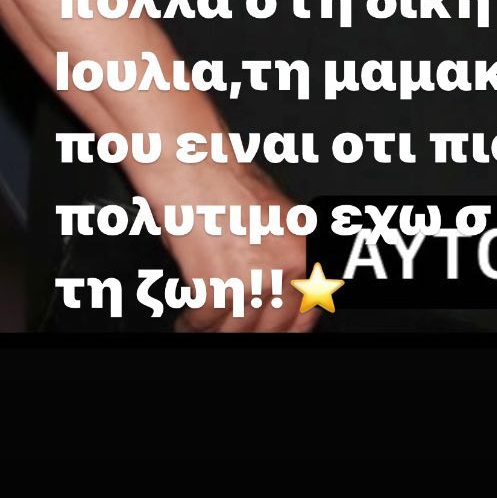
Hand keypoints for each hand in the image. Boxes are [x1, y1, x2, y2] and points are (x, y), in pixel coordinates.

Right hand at [163, 172, 319, 336]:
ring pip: (236, 330)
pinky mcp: (217, 290)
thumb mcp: (280, 214)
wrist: (194, 166)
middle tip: (233, 326)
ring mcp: (253, 282)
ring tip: (205, 325)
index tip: (276, 331)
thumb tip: (294, 291)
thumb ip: (290, 255)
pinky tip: (187, 320)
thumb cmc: (228, 181)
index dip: (288, 328)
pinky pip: (204, 324)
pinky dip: (191, 325)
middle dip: (249, 330)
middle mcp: (286, 269)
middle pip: (271, 327)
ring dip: (217, 330)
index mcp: (306, 251)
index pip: (309, 311)